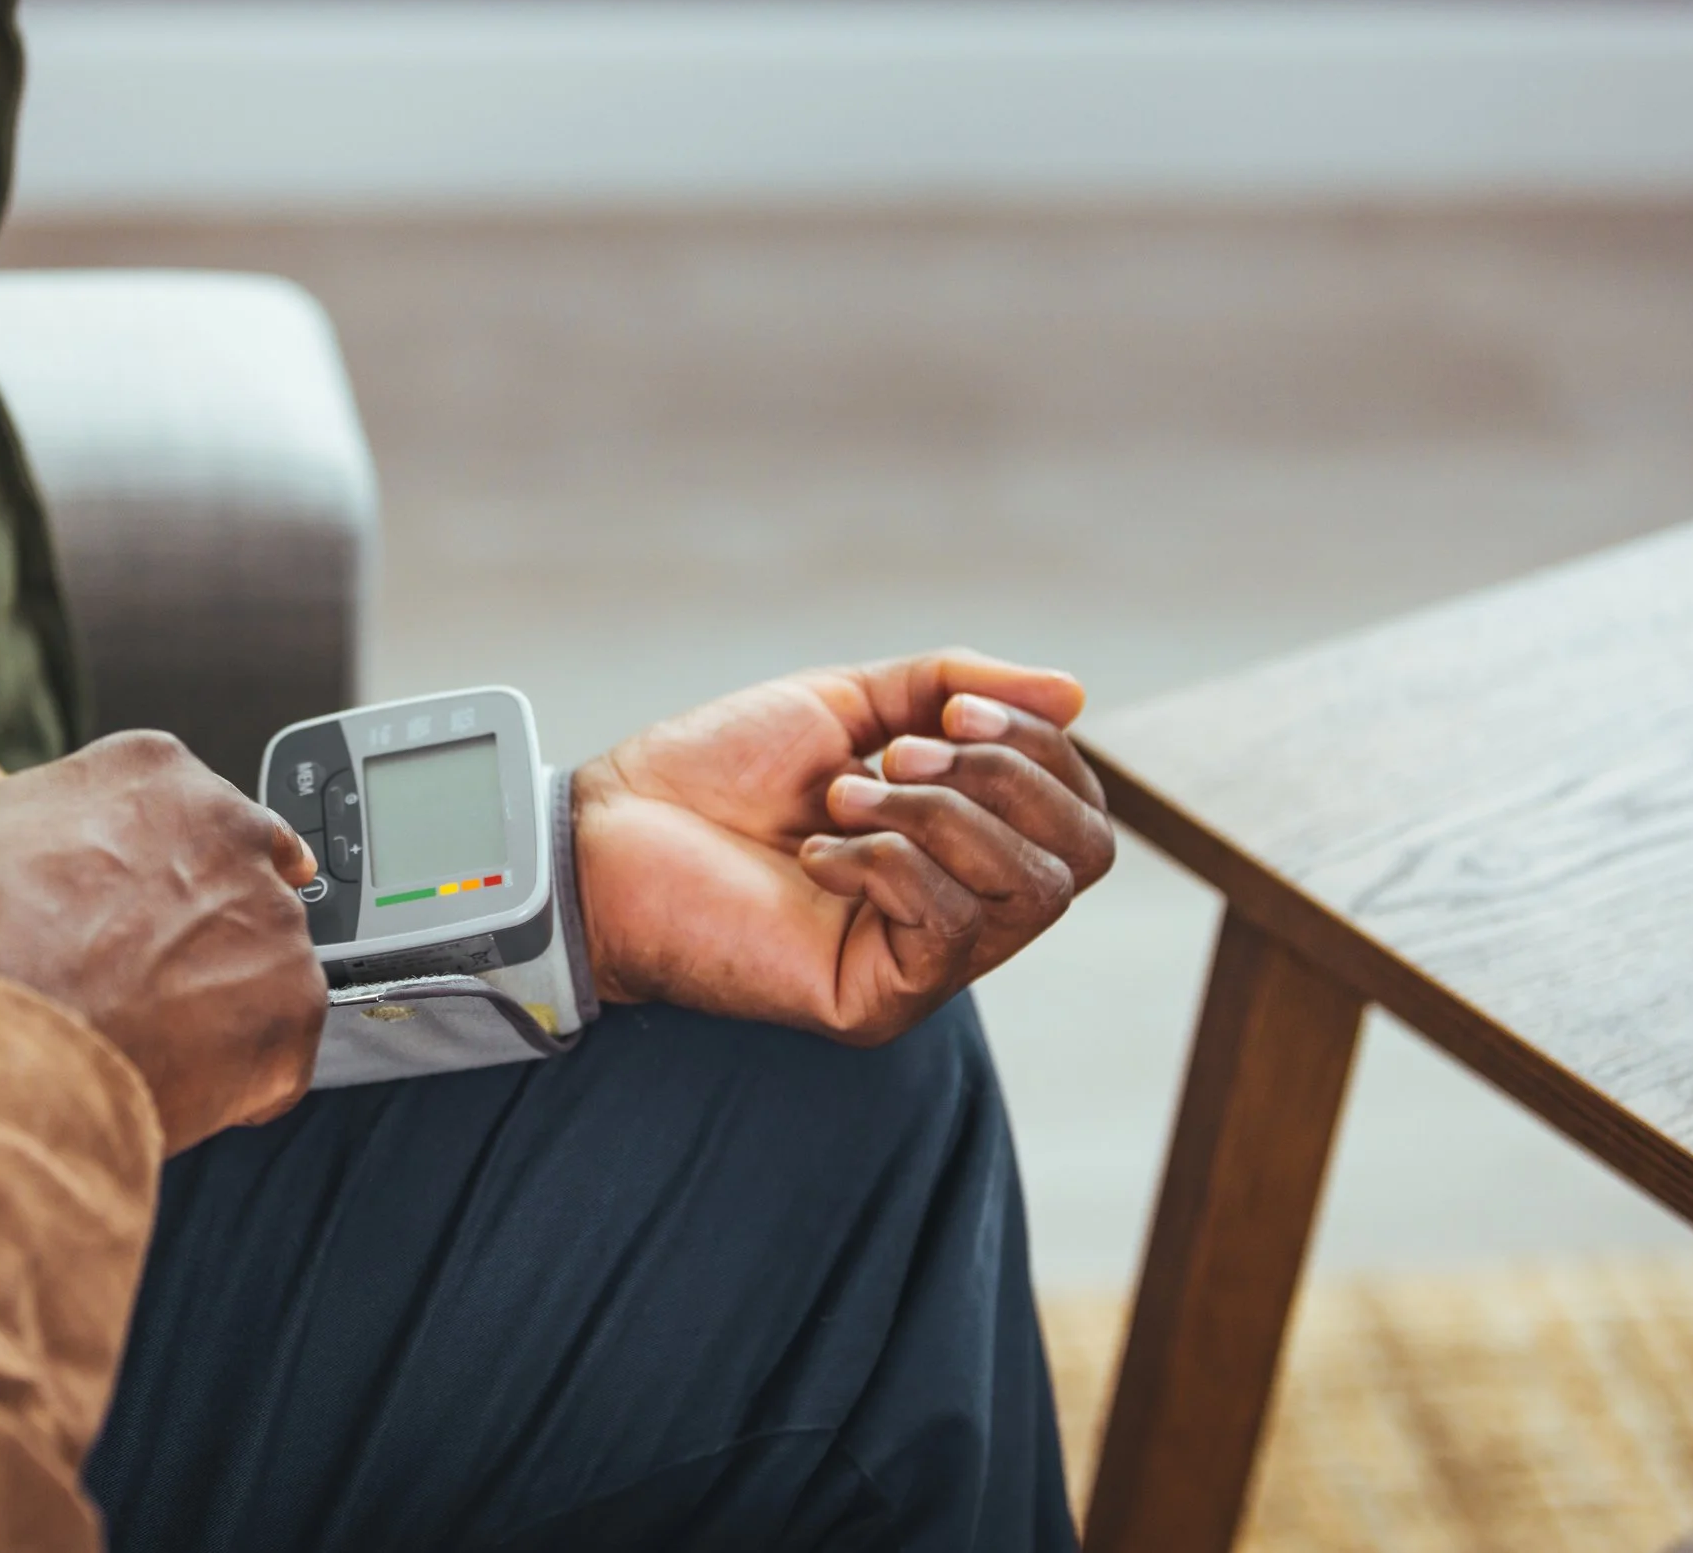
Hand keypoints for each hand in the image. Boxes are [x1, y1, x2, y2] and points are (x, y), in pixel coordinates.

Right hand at [0, 731, 326, 1153]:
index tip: (155, 905)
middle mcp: (234, 824)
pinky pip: (280, 1044)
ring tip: (143, 1039)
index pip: (194, 810)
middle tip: (140, 985)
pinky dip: (239, 1073)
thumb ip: (73, 810)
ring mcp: (275, 914)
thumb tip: (93, 834)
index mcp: (159, 771)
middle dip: (203, 934)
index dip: (171, 870)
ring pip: (265, 962)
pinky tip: (172, 1077)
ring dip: (221, 1001)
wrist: (1, 1048)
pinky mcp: (298, 999)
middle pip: (240, 882)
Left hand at [574, 650, 1114, 1044]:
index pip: (1077, 811)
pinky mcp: (878, 1002)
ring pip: (1026, 890)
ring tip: (843, 795)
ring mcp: (923, 965)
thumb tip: (1076, 694)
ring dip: (936, 814)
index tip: (954, 711)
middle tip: (901, 754)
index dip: (1040, 748)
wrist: (610, 832)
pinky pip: (947, 925)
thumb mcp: (849, 703)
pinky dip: (888, 861)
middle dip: (1006, 778)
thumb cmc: (717, 772)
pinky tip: (816, 852)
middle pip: (1081, 857)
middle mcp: (960, 913)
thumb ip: (955, 690)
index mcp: (962, 847)